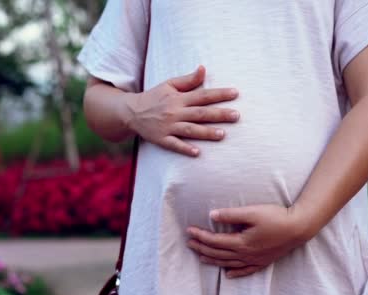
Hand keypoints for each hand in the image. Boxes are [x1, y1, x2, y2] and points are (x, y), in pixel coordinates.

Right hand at [125, 65, 239, 156]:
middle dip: (219, 114)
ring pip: (190, 130)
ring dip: (206, 132)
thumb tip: (203, 69)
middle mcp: (175, 112)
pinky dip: (185, 148)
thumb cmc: (154, 97)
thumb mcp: (169, 84)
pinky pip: (174, 145)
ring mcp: (168, 126)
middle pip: (200, 113)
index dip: (219, 94)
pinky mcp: (161, 139)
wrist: (131, 112)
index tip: (236, 93)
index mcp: (179, 98)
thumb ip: (188, 80)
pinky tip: (197, 152)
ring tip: (222, 135)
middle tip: (236, 115)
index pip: (202, 95)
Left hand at [186, 204, 315, 277]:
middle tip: (189, 243)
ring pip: (228, 263)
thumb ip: (231, 215)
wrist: (299, 228)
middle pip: (218, 253)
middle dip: (202, 248)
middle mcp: (246, 254)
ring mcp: (255, 260)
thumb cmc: (276, 217)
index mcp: (241, 243)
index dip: (200, 236)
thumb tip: (212, 215)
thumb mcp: (252, 212)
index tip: (189, 231)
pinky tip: (227, 274)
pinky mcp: (263, 262)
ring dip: (213, 260)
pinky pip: (245, 271)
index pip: (214, 241)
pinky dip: (235, 273)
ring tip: (200, 256)